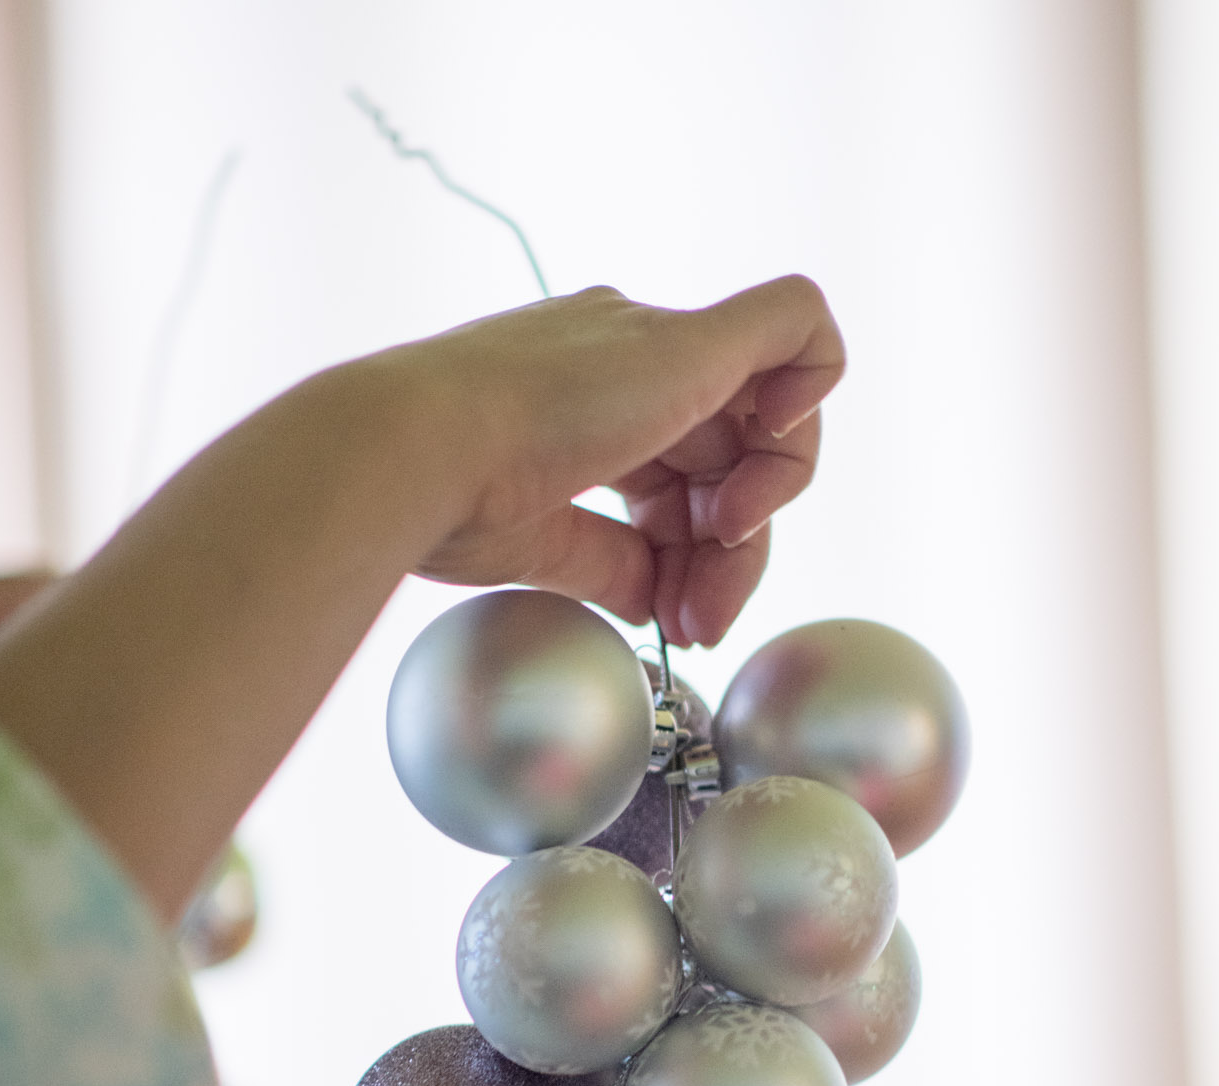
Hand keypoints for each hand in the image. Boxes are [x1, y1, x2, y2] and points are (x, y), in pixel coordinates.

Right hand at [409, 278, 844, 646]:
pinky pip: (798, 320)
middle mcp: (625, 358)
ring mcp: (657, 343)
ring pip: (763, 426)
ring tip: (707, 599)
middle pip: (726, 461)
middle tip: (700, 624)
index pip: (677, 474)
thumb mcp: (540, 545)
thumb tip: (657, 598)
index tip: (670, 613)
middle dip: (728, 558)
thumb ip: (610, 562)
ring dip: (752, 531)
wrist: (413, 453)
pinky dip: (813, 386)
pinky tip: (766, 477)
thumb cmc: (446, 497)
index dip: (689, 552)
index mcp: (583, 395)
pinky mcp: (691, 341)